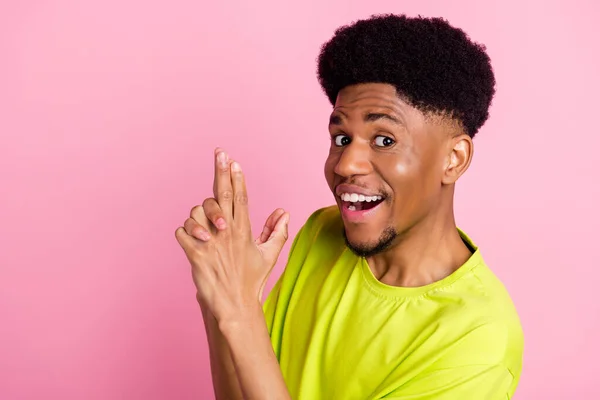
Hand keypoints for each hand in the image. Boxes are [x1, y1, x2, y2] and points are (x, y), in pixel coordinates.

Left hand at [175, 148, 289, 322]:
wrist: (234, 305)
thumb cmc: (251, 280)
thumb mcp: (269, 256)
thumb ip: (278, 232)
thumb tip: (283, 212)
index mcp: (244, 231)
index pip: (240, 197)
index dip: (236, 177)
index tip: (233, 161)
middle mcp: (227, 233)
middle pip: (222, 194)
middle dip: (221, 171)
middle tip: (219, 153)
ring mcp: (210, 243)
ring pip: (196, 212)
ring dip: (198, 216)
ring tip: (204, 227)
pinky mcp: (194, 254)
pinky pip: (181, 231)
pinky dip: (184, 233)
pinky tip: (192, 240)